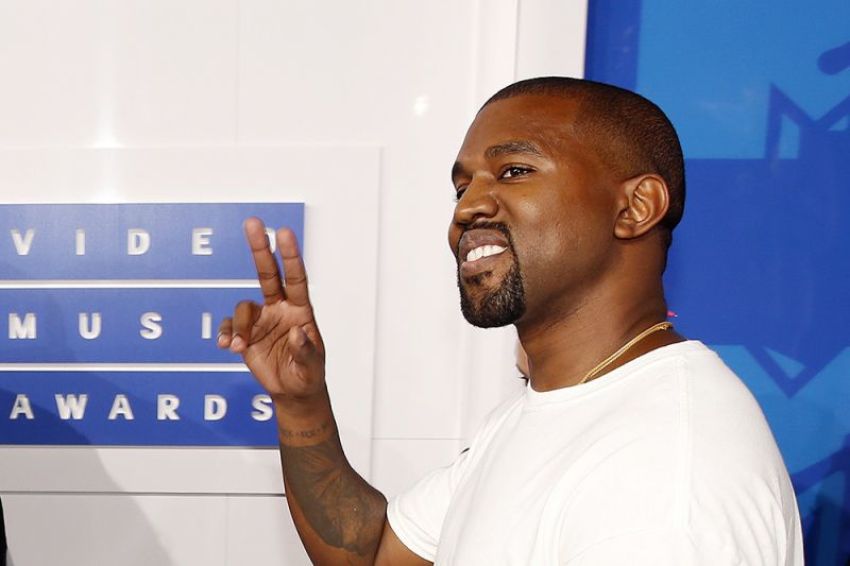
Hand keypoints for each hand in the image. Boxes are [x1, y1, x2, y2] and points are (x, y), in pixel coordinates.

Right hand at [217, 217, 325, 401]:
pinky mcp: (246, 334)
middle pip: (267, 273)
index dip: (290, 255)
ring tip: (239, 347)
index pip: (295, 278)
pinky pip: (230, 326)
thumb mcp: (311, 367)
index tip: (283, 232)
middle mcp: (279, 308)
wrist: (293, 391)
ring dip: (239, 326)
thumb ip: (305, 350)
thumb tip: (297, 333)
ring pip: (243, 307)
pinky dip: (227, 334)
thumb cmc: (308, 374)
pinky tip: (229, 347)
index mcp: (300, 310)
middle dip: (260, 248)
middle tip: (253, 222)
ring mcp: (261, 319)